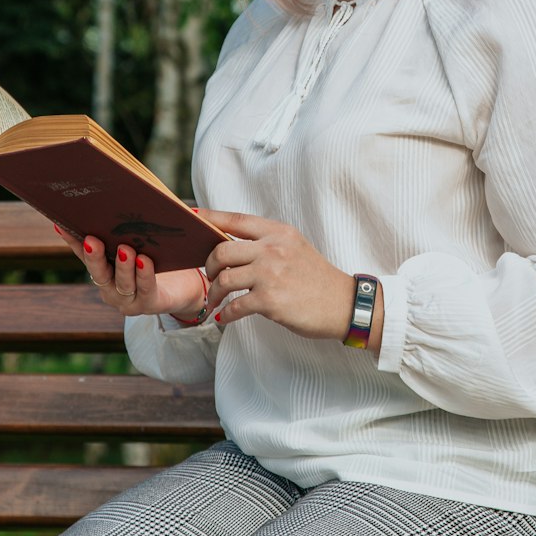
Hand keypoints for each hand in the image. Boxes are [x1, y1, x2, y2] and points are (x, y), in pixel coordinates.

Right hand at [57, 227, 207, 321]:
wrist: (185, 288)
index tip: (62, 224)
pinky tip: (145, 261)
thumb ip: (129, 228)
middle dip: (94, 256)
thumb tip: (128, 197)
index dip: (72, 241)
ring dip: (123, 266)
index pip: (84, 255)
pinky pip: (145, 289)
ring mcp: (128, 300)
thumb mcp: (142, 242)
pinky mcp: (149, 304)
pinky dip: (144, 275)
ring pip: (122, 283)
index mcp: (104, 270)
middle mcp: (111, 288)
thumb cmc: (159, 260)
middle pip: (99, 272)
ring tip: (125, 249)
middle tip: (92, 239)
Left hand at [198, 208, 381, 349]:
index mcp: (278, 232)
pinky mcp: (270, 300)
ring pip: (224, 278)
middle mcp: (273, 248)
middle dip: (209, 266)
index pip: (236, 220)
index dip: (210, 218)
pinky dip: (225, 314)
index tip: (192, 219)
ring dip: (214, 292)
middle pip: (221, 250)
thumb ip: (267, 243)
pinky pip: (234, 306)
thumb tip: (231, 244)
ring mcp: (270, 274)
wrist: (343, 304)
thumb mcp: (295, 247)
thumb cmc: (315, 278)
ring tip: (215, 301)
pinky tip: (225, 317)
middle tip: (210, 277)